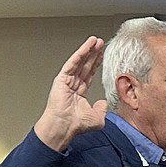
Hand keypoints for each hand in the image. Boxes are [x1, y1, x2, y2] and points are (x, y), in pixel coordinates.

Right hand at [34, 36, 109, 151]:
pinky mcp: (62, 78)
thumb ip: (102, 110)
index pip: (89, 75)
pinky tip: (87, 46)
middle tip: (100, 43)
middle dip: (93, 54)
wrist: (64, 126)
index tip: (101, 55)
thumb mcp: (97, 118)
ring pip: (80, 62)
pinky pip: (73, 63)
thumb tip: (103, 103)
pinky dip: (80, 54)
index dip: (95, 64)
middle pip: (85, 65)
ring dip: (88, 50)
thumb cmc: (76, 125)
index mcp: (79, 93)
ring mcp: (67, 81)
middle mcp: (73, 85)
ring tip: (96, 40)